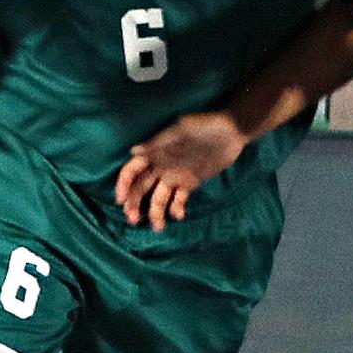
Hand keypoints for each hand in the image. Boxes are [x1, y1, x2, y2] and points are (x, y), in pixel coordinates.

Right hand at [111, 108, 252, 229]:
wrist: (230, 132)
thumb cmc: (203, 126)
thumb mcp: (179, 132)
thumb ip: (156, 144)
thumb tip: (133, 151)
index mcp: (155, 152)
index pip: (132, 170)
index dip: (124, 184)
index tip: (121, 200)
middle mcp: (161, 166)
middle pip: (141, 188)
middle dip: (134, 204)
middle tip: (134, 220)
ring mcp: (175, 176)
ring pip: (159, 198)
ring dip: (155, 213)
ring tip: (158, 227)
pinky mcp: (190, 183)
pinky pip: (179, 200)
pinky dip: (176, 209)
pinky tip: (180, 215)